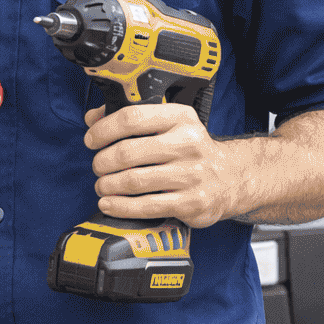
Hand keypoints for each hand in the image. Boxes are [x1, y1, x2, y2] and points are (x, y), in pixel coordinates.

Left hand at [82, 104, 241, 228]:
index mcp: (181, 118)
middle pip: (128, 152)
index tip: (92, 139)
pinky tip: (110, 203)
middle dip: (102, 162)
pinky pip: (145, 206)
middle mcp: (187, 143)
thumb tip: (93, 118)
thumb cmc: (192, 150)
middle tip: (98, 166)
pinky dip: (120, 206)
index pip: (133, 117)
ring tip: (102, 185)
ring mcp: (190, 175)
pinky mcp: (190, 203)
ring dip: (107, 185)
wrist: (231, 177)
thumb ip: (133, 118)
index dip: (104, 129)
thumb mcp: (171, 124)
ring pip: (133, 181)